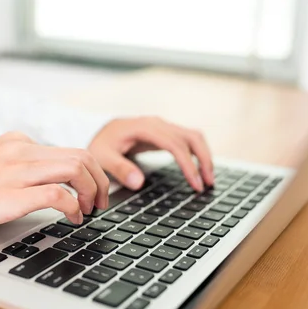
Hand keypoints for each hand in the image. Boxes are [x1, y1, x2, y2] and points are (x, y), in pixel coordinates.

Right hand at [0, 132, 109, 233]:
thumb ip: (23, 163)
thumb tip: (55, 179)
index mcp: (19, 142)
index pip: (72, 150)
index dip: (93, 173)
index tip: (95, 192)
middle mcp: (21, 151)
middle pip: (81, 157)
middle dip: (101, 182)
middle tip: (100, 204)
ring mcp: (15, 172)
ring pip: (75, 169)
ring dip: (92, 192)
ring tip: (89, 211)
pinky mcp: (9, 196)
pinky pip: (56, 194)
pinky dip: (73, 206)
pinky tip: (72, 218)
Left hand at [88, 117, 213, 191]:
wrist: (99, 133)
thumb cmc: (100, 145)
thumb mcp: (102, 158)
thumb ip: (119, 168)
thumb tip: (139, 182)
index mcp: (143, 127)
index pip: (174, 144)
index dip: (188, 164)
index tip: (195, 183)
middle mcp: (156, 123)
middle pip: (190, 137)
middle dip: (203, 160)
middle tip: (208, 184)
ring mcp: (162, 127)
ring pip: (193, 137)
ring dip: (204, 156)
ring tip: (208, 180)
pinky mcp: (164, 133)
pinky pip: (186, 141)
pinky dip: (196, 154)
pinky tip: (198, 170)